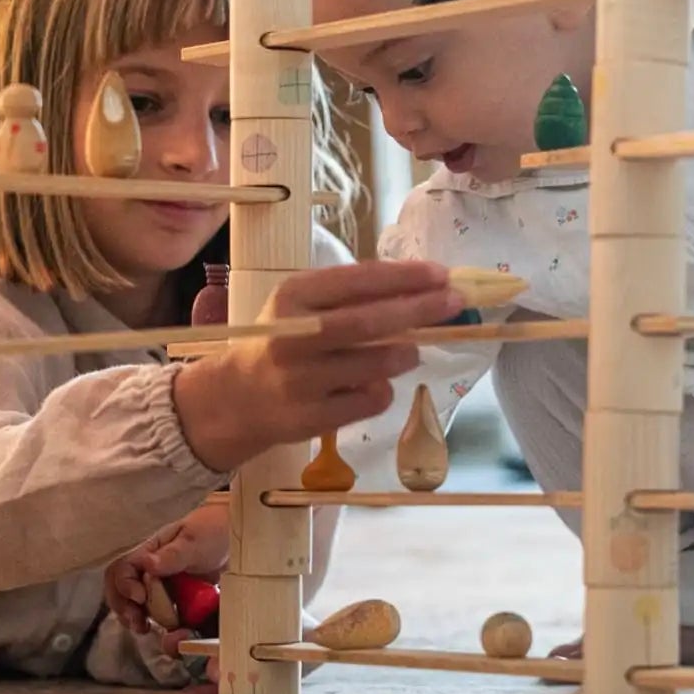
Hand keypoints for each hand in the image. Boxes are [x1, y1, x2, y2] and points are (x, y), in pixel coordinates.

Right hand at [103, 505, 229, 635]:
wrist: (240, 543)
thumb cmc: (214, 530)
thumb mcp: (195, 540)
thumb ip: (173, 554)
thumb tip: (147, 565)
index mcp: (150, 553)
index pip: (123, 569)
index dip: (125, 585)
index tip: (140, 598)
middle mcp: (151, 572)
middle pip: (122, 591)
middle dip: (125, 608)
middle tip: (138, 623)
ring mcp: (164, 588)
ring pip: (137, 606)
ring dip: (137, 619)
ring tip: (144, 629)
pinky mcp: (179, 603)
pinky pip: (162, 617)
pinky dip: (161, 627)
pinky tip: (168, 633)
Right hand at [172, 261, 463, 473]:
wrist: (237, 398)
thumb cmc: (283, 340)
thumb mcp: (302, 305)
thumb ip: (351, 295)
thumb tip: (423, 286)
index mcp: (291, 297)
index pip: (356, 281)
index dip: (403, 277)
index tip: (442, 274)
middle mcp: (292, 337)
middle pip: (368, 322)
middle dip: (419, 310)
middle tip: (455, 303)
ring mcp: (300, 381)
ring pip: (376, 365)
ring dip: (405, 353)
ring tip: (408, 349)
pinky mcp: (311, 418)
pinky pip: (370, 400)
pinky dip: (383, 389)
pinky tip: (372, 383)